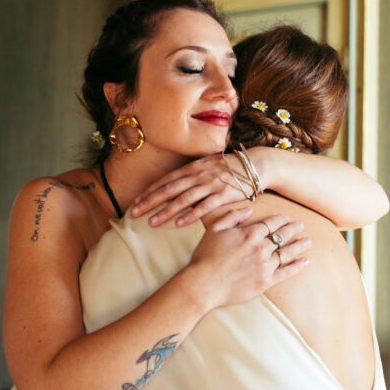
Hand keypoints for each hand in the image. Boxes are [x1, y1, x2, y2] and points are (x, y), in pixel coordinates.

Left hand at [131, 154, 252, 227]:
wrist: (255, 165)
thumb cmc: (229, 168)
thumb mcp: (207, 167)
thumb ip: (191, 175)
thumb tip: (174, 185)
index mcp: (192, 168)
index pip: (166, 180)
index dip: (150, 191)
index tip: (136, 201)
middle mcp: (198, 176)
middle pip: (169, 190)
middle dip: (150, 202)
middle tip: (134, 213)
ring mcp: (210, 185)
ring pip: (183, 200)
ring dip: (166, 212)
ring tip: (152, 222)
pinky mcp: (223, 195)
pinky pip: (203, 207)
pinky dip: (190, 216)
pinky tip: (178, 224)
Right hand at [183, 207, 309, 310]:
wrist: (203, 284)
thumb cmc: (205, 256)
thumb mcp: (215, 229)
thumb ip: (233, 216)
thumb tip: (250, 209)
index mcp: (250, 234)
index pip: (271, 224)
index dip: (280, 220)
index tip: (287, 218)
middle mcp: (261, 248)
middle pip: (282, 236)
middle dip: (293, 229)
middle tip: (301, 225)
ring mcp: (265, 266)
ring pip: (287, 253)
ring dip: (299, 246)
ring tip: (307, 241)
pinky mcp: (266, 282)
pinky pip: (286, 272)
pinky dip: (297, 266)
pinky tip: (305, 261)